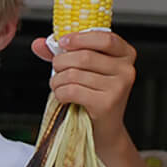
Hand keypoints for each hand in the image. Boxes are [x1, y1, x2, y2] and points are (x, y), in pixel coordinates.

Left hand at [32, 29, 135, 149]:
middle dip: (60, 63)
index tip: (62, 42)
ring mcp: (119, 87)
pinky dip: (60, 93)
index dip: (80, 38)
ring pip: (74, 74)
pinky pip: (72, 90)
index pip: (105, 37)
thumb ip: (62, 52)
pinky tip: (63, 97)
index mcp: (125, 54)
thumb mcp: (83, 68)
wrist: (103, 128)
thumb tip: (39, 43)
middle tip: (57, 71)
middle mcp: (127, 69)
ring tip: (60, 86)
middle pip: (84, 56)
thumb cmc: (93, 94)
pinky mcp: (107, 103)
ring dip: (57, 81)